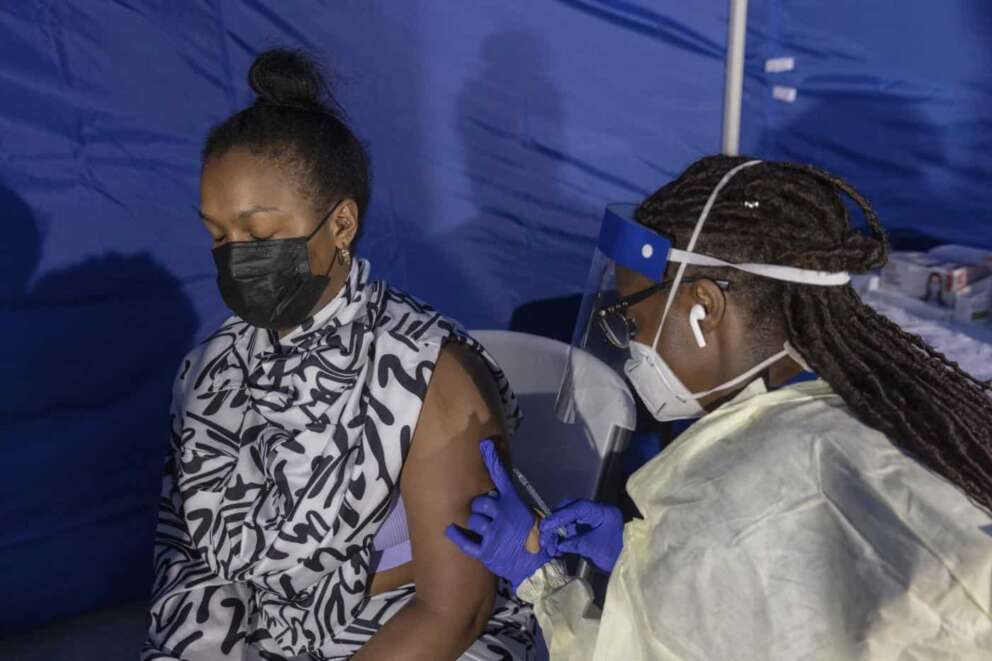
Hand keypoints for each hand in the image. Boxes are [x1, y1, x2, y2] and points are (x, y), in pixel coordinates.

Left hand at [445, 440, 552, 588]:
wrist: (536, 566)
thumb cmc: (532, 538)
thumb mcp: (527, 514)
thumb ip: (512, 503)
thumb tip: (498, 494)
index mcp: (514, 504)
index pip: (502, 477)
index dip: (493, 460)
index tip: (485, 445)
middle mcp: (503, 515)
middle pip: (480, 502)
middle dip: (480, 507)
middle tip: (487, 516)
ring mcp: (494, 533)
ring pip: (473, 520)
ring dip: (476, 524)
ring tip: (485, 532)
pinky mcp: (486, 551)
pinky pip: (465, 541)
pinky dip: (456, 535)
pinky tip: (450, 530)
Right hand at [539, 499, 623, 572]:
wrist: (629, 564)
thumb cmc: (616, 554)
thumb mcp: (594, 549)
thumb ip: (574, 543)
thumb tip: (557, 544)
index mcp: (601, 512)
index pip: (576, 508)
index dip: (559, 517)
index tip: (545, 527)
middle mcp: (596, 512)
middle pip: (570, 509)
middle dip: (555, 522)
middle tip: (544, 537)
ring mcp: (592, 519)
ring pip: (568, 519)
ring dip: (557, 531)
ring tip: (549, 547)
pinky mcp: (589, 528)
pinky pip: (571, 527)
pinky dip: (562, 536)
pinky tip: (556, 547)